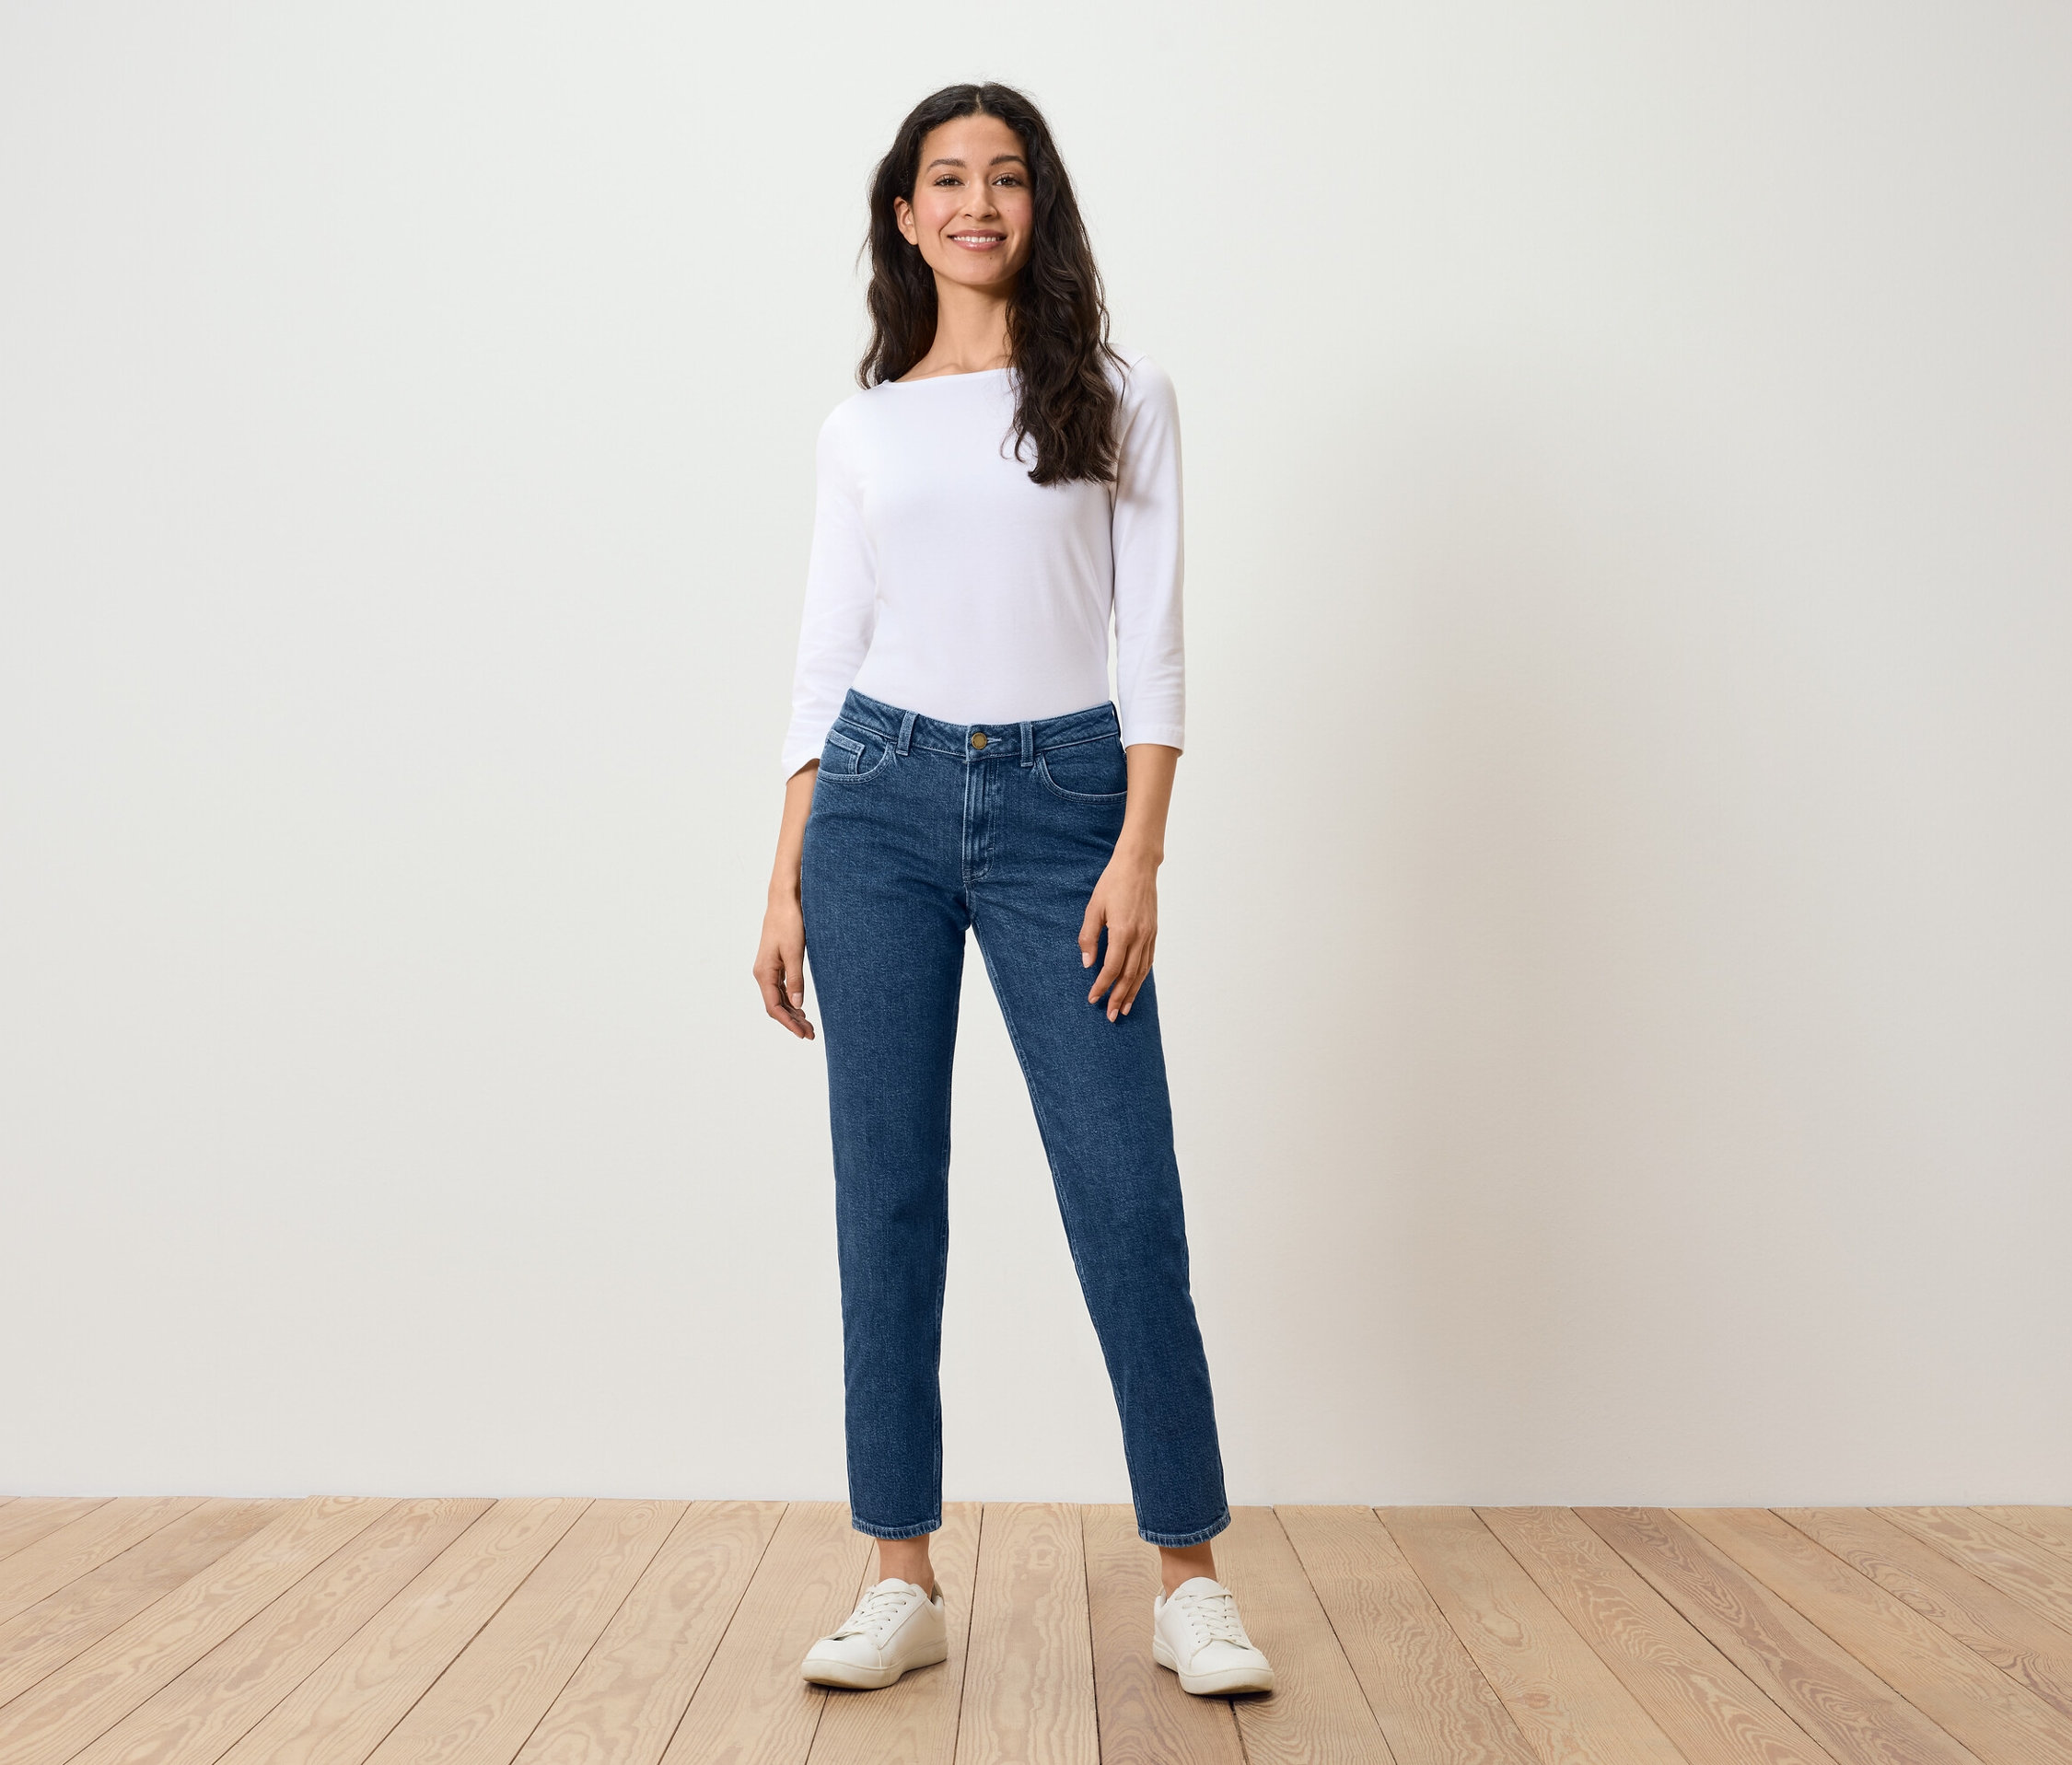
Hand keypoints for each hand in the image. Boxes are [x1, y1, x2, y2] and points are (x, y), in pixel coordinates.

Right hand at [754, 895, 814, 1038]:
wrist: (784, 901)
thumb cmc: (789, 923)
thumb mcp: (795, 952)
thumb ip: (795, 980)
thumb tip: (797, 1006)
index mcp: (764, 973)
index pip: (774, 1007)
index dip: (788, 1023)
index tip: (803, 1034)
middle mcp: (762, 973)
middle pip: (775, 1006)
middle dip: (792, 1021)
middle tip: (811, 1034)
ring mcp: (768, 969)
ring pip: (778, 999)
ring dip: (792, 1013)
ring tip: (808, 1025)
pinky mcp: (775, 963)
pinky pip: (780, 989)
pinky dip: (790, 1001)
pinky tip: (800, 1008)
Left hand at [1080, 845, 1158, 1020]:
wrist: (1138, 865)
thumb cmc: (1113, 883)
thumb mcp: (1094, 907)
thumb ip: (1089, 937)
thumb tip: (1087, 963)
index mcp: (1123, 932)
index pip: (1112, 969)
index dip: (1102, 986)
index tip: (1093, 999)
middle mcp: (1140, 937)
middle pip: (1129, 976)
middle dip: (1118, 998)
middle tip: (1110, 1016)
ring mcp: (1150, 935)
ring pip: (1142, 971)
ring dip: (1133, 992)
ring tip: (1124, 1008)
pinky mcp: (1154, 932)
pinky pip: (1149, 960)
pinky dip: (1142, 976)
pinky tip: (1136, 985)